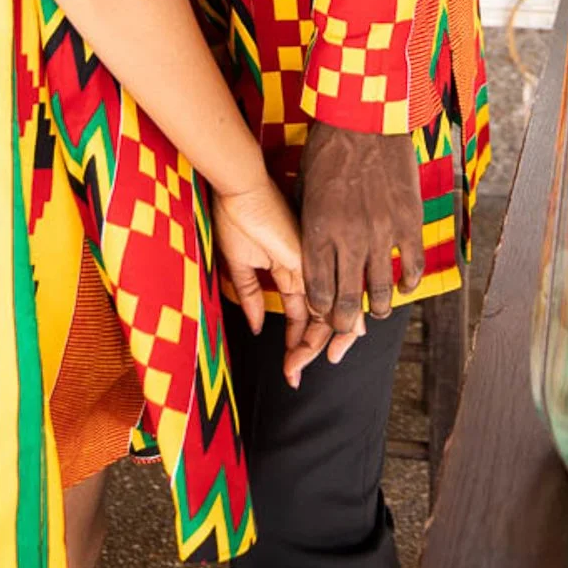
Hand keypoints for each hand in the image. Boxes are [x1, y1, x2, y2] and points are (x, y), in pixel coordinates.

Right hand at [213, 177, 312, 359]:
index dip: (300, 340)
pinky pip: (330, 298)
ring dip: (311, 348)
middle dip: (306, 352)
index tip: (290, 366)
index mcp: (291, 268)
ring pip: (326, 315)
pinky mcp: (310, 262)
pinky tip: (322, 348)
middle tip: (291, 377)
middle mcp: (307, 269)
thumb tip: (257, 327)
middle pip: (318, 318)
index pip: (304, 312)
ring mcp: (312, 266)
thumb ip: (250, 295)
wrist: (240, 190)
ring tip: (293, 370)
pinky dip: (332, 327)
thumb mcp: (239, 264)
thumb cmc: (235, 216)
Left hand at [298, 123, 424, 336]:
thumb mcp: (304, 189)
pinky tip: (404, 286)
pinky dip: (408, 283)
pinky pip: (412, 268)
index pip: (317, 292)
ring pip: (381, 293)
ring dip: (378, 308)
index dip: (321, 310)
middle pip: (347, 303)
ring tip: (376, 310)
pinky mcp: (408, 222)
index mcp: (318, 231)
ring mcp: (381, 233)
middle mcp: (348, 239)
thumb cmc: (327, 148)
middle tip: (347, 326)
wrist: (364, 117)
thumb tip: (308, 256)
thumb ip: (307, 226)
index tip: (323, 310)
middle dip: (344, 324)